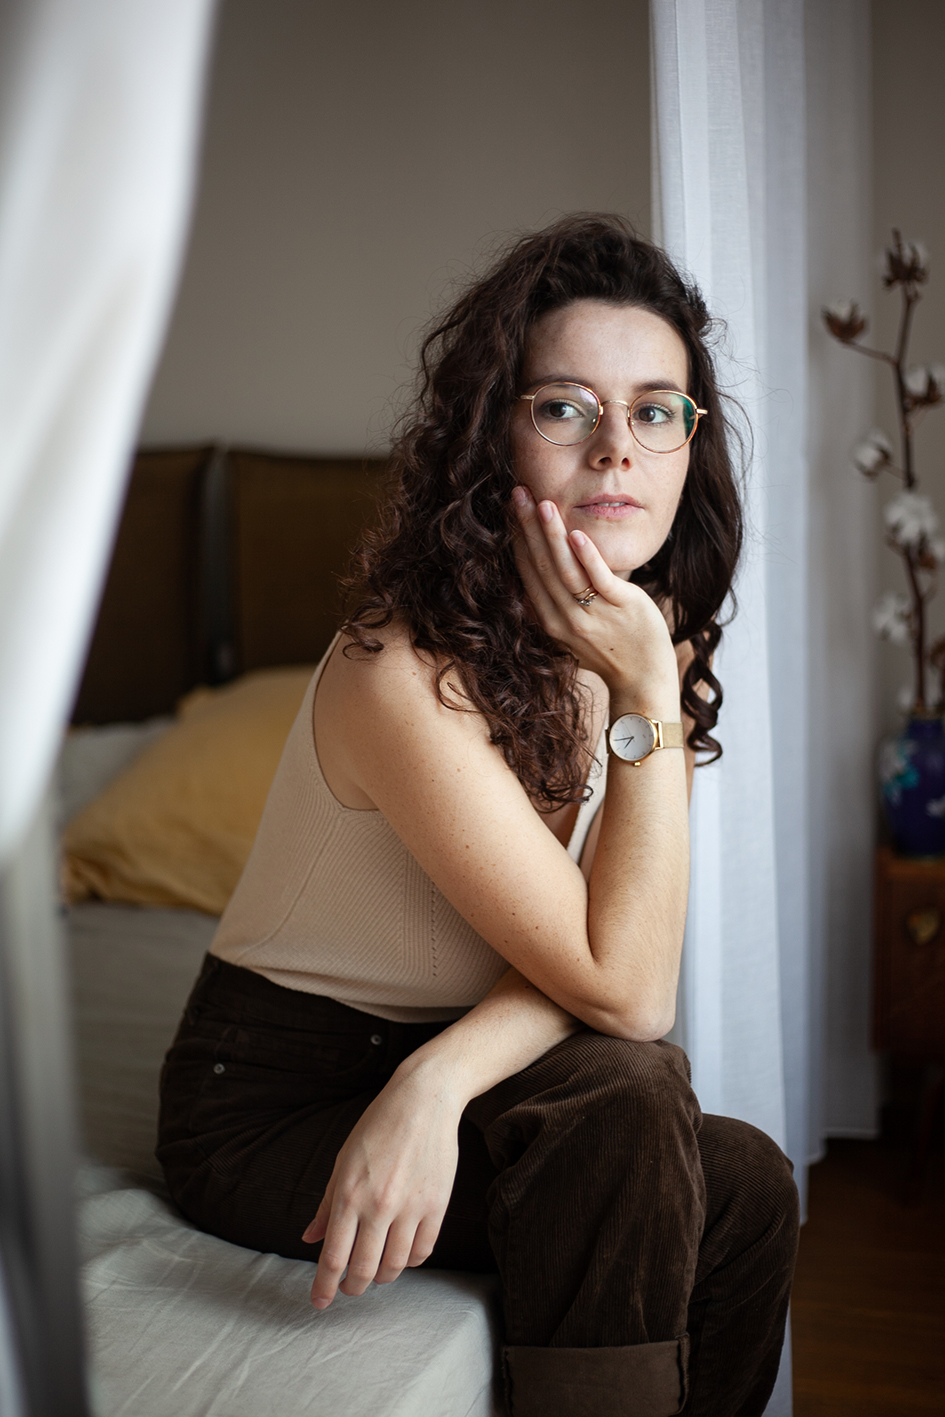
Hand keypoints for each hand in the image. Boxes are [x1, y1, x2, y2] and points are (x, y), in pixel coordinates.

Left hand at [302, 1064, 460, 1308]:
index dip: (324, 1287)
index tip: (319, 1303)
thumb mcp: (343, 1161)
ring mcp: (410, 1208)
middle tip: (347, 1289)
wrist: (423, 1100)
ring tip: (374, 1272)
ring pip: (395, 1266)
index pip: (333, 1258)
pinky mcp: (437, 1206)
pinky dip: (411, 1262)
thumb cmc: (378, 1126)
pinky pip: (423, 1251)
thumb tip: (310, 1238)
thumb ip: (328, 1204)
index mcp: (349, 1195)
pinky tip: (402, 1255)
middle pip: (363, 1270)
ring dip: (381, 1277)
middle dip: (352, 1288)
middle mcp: (378, 1206)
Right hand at [512, 487, 677, 710]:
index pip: (528, 573)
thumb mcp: (571, 635)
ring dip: (551, 535)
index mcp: (549, 621)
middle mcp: (564, 619)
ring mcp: (592, 614)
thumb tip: (535, 581)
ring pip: (564, 570)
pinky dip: (586, 557)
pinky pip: (598, 580)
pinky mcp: (620, 608)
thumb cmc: (609, 652)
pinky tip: (576, 535)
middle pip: (540, 566)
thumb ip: (553, 607)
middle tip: (519, 493)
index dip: (518, 539)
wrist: (642, 680)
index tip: (512, 509)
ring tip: (543, 504)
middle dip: (528, 527)